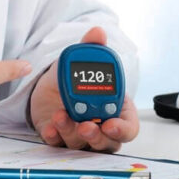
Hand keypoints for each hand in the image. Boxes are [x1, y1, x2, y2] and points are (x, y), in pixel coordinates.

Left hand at [30, 26, 138, 152]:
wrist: (50, 85)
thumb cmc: (76, 78)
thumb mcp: (82, 61)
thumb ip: (91, 48)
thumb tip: (97, 32)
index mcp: (116, 109)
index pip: (129, 128)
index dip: (123, 130)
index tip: (111, 124)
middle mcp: (101, 126)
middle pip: (107, 143)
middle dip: (96, 137)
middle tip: (85, 126)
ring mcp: (81, 136)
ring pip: (82, 146)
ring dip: (72, 132)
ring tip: (61, 116)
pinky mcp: (60, 138)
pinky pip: (59, 145)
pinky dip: (55, 137)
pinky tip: (50, 127)